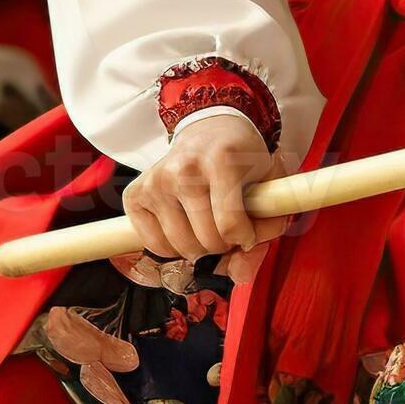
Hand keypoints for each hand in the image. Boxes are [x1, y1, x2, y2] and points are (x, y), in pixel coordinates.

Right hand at [124, 115, 291, 261]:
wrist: (209, 129)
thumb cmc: (242, 159)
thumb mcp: (269, 183)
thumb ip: (268, 226)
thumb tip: (241, 274)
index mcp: (222, 160)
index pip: (231, 224)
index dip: (245, 240)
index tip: (247, 233)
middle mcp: (184, 169)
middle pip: (206, 240)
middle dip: (224, 246)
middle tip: (228, 230)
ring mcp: (156, 181)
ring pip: (179, 247)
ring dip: (199, 249)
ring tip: (207, 228)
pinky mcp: (135, 193)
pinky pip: (153, 244)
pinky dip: (172, 248)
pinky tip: (184, 228)